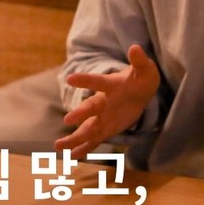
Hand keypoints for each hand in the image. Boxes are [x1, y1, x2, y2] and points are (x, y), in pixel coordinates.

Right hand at [55, 44, 159, 158]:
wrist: (139, 91)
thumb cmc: (140, 79)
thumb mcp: (144, 70)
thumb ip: (140, 61)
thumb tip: (136, 48)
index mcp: (111, 85)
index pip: (97, 81)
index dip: (85, 80)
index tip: (70, 78)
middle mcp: (103, 102)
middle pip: (90, 108)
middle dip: (80, 114)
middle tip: (68, 121)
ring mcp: (102, 116)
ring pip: (87, 128)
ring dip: (75, 137)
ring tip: (59, 146)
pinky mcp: (105, 129)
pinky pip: (94, 140)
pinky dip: (84, 149)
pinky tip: (71, 157)